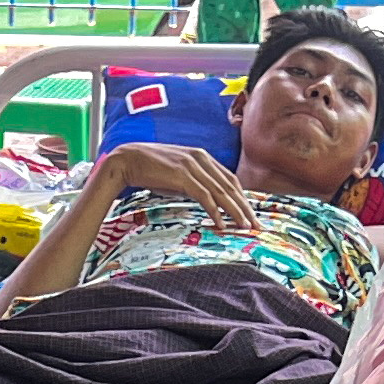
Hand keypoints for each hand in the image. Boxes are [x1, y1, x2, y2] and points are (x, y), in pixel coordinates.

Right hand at [95, 140, 252, 227]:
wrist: (128, 160)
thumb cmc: (150, 169)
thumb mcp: (177, 173)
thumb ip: (193, 182)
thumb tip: (205, 199)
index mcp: (202, 157)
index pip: (229, 179)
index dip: (242, 197)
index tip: (250, 213)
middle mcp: (201, 158)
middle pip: (230, 186)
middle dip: (245, 207)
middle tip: (255, 224)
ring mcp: (193, 166)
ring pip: (221, 192)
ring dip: (235, 211)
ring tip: (244, 226)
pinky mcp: (183, 176)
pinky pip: (204, 196)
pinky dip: (215, 211)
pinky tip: (221, 223)